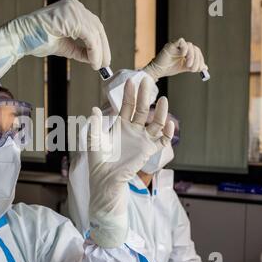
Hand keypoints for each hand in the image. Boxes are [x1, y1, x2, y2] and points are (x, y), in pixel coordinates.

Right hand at [0, 0, 110, 98]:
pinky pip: (89, 36)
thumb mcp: (65, 46)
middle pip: (97, 27)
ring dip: (99, 51)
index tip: (103, 59)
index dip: (101, 44)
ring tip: (98, 65)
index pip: (93, 26)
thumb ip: (79, 50)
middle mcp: (75, 6)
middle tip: (105, 64)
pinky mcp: (71, 17)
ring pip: (95, 32)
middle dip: (103, 48)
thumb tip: (94, 59)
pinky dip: (94, 50)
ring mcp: (73, 9)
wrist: (21, 38)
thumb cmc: (38, 40)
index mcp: (73, 9)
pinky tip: (93, 62)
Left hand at [87, 76, 173, 247]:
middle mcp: (133, 130)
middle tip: (147, 81)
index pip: (127, 106)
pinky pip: (161, 141)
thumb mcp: (94, 140)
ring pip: (154, 123)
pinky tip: (168, 124)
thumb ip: (95, 124)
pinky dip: (167, 133)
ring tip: (163, 99)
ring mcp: (142, 140)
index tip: (131, 81)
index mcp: (120, 125)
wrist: (105, 180)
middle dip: (144, 96)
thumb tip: (93, 109)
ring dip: (160, 112)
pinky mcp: (148, 151)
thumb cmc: (98, 161)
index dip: (129, 94)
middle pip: (142, 110)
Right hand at [143, 38, 207, 80]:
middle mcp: (182, 47)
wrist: (158, 71)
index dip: (200, 60)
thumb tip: (205, 67)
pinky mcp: (171, 45)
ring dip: (192, 56)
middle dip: (197, 59)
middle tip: (194, 69)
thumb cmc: (169, 68)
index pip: (197, 52)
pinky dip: (184, 48)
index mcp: (187, 51)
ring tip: (188, 66)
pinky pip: (181, 42)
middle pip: (195, 49)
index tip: (201, 69)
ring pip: (190, 45)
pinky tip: (183, 56)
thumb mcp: (184, 68)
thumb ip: (194, 67)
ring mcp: (177, 45)